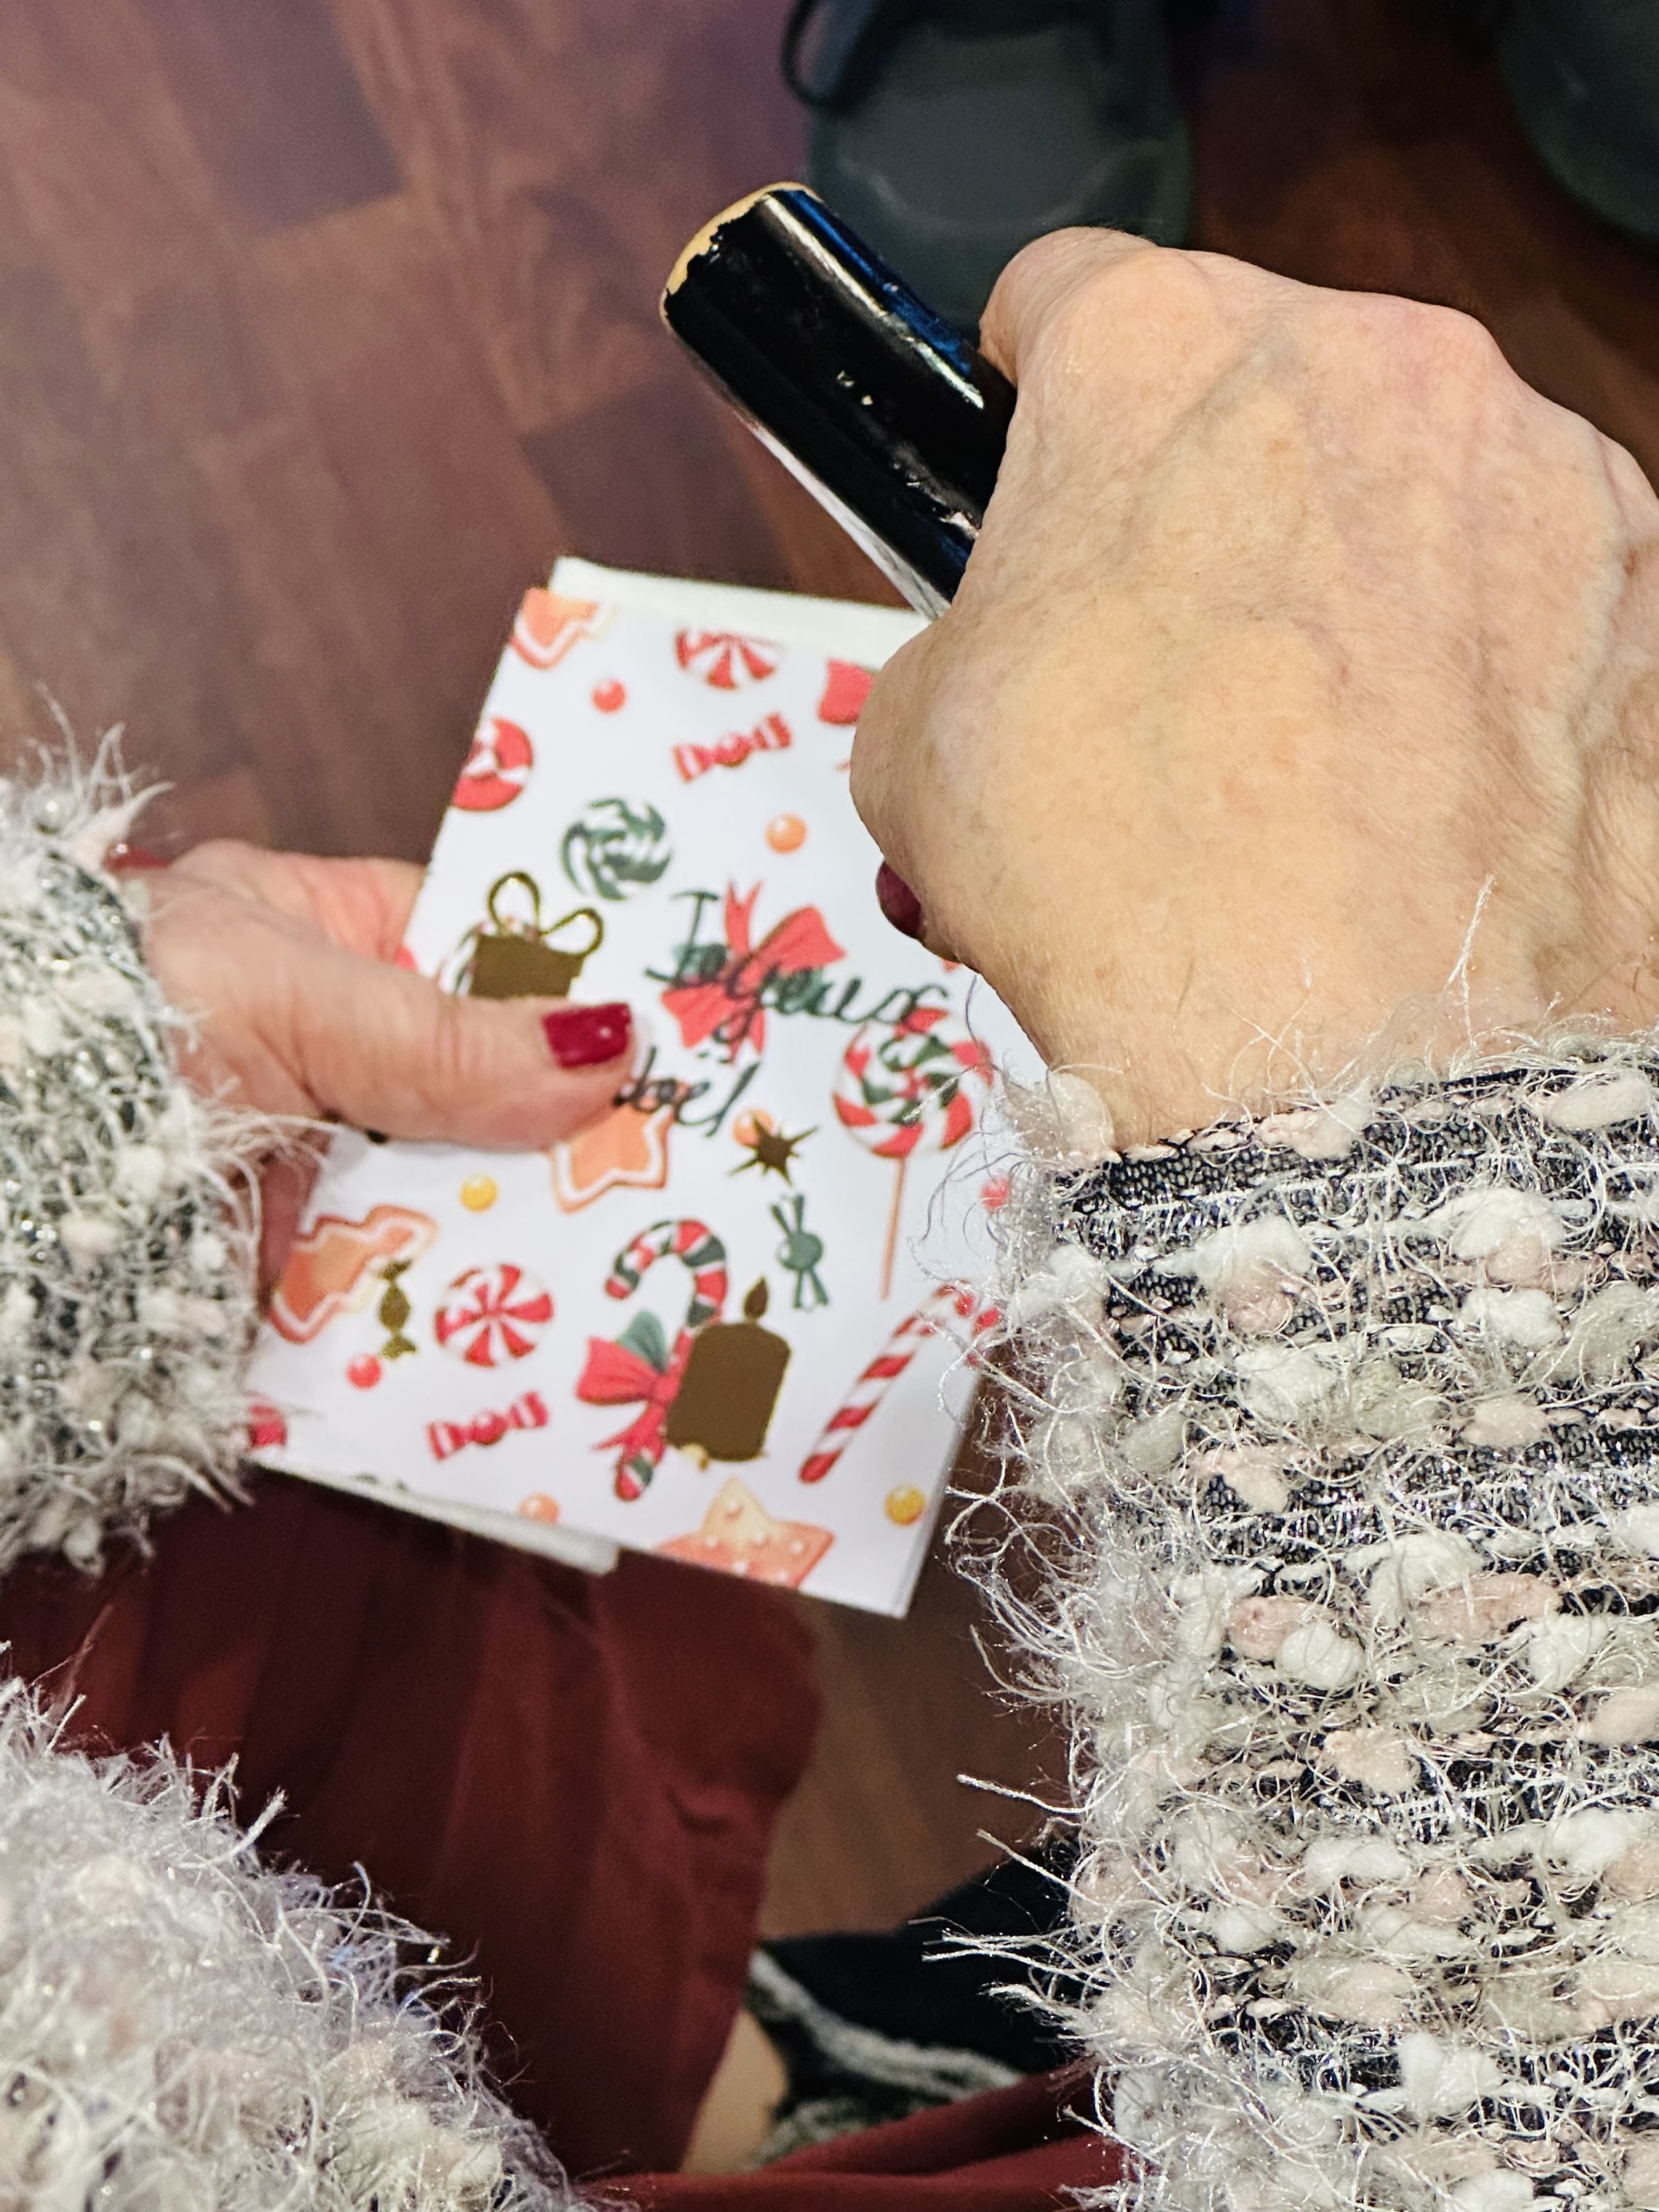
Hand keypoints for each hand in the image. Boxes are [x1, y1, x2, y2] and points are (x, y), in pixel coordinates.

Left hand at [140, 841, 631, 1278]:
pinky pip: (405, 1283)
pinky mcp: (293, 1269)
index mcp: (312, 935)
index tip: (671, 1024)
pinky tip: (559, 1321)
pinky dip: (465, 1306)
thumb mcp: (286, 999)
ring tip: (657, 1250)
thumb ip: (442, 1035)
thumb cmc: (109, 1023)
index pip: (475, 946)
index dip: (569, 984)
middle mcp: (323, 1050)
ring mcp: (312, 1163)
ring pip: (457, 1190)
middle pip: (483, 1086)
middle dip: (569, 1127)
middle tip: (694, 1156)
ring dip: (530, 1227)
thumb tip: (606, 1046)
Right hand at [851, 231, 1658, 1143]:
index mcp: (1163, 353)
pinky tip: (1422, 793)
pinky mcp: (1654, 596)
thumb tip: (1012, 650)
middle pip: (1261, 385)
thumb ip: (967, 631)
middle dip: (1201, 494)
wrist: (1347, 1064)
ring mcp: (1543, 473)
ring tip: (1303, 753)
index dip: (1031, 384)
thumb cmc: (1119, 882)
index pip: (1072, 293)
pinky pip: (1531, 593)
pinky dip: (1478, 664)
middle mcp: (1377, 364)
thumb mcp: (918, 747)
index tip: (1033, 452)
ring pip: (1411, 482)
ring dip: (1348, 573)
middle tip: (1162, 659)